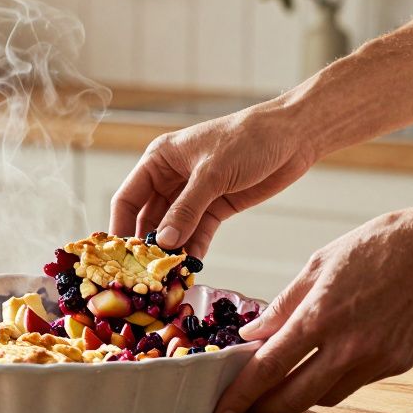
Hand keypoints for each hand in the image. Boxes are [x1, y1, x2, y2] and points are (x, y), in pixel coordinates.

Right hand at [110, 105, 316, 256]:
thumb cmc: (247, 139)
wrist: (293, 135)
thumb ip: (186, 209)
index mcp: (159, 160)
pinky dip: (194, 249)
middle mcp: (171, 178)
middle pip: (149, 218)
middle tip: (144, 274)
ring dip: (171, 251)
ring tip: (167, 276)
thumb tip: (163, 242)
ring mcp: (194, 195)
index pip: (128, 198)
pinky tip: (190, 268)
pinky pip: (198, 233)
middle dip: (147, 246)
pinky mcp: (216, 207)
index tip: (118, 257)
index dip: (120, 227)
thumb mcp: (212, 173)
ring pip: (174, 229)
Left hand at [213, 211, 412, 412]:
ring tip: (280, 386)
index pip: (268, 368)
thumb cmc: (382, 244)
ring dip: (300, 396)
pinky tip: (324, 365)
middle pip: (296, 397)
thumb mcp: (320, 263)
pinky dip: (333, 379)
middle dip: (265, 409)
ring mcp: (378, 360)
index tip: (221, 412)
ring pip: (327, 396)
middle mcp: (349, 347)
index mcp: (320, 316)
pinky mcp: (400, 364)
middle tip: (244, 411)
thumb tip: (252, 334)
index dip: (241, 395)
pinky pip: (356, 383)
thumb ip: (283, 304)